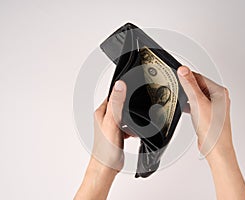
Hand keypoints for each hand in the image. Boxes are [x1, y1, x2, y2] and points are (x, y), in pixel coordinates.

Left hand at [75, 80, 128, 199]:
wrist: (107, 166)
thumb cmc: (105, 148)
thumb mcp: (112, 121)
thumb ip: (116, 103)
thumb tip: (119, 85)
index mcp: (101, 112)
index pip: (112, 95)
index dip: (121, 90)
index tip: (130, 86)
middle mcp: (105, 118)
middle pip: (120, 105)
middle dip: (129, 106)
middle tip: (136, 106)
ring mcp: (111, 126)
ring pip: (124, 116)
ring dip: (131, 119)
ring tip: (134, 123)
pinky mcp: (117, 134)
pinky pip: (127, 127)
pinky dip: (132, 129)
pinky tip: (134, 133)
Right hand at [177, 66, 244, 199]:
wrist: (215, 148)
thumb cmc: (213, 129)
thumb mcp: (198, 103)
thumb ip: (190, 85)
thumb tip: (184, 70)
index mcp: (220, 92)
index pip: (200, 77)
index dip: (187, 76)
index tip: (177, 75)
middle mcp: (218, 98)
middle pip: (198, 86)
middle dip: (187, 87)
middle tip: (178, 89)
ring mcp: (214, 107)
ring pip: (197, 96)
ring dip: (189, 97)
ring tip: (182, 101)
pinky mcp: (208, 115)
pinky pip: (197, 105)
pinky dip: (190, 106)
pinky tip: (186, 109)